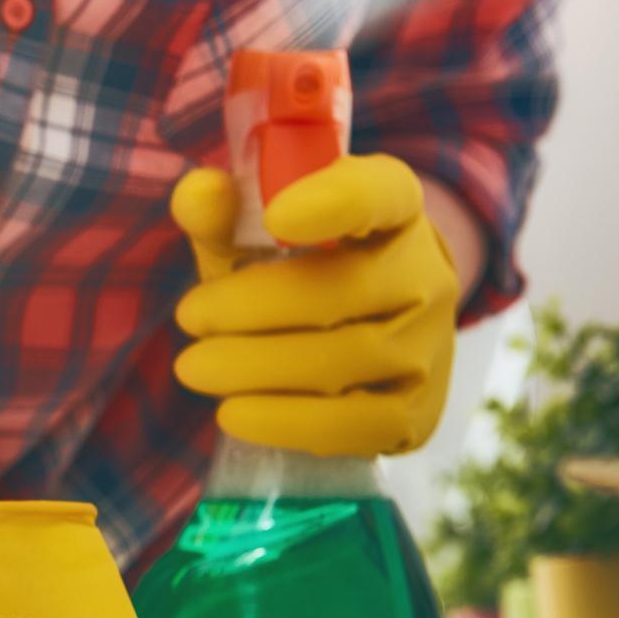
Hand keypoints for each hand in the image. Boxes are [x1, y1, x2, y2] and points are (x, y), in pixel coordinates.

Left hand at [170, 156, 458, 456]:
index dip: (335, 202)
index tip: (275, 216)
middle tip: (188, 318)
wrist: (362, 336)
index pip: (381, 193)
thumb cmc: (297, 272)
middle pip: (344, 291)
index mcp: (395, 209)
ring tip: (195, 368)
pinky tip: (235, 414)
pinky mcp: (419, 411)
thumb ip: (222, 214)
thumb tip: (196, 195)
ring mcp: (430, 346)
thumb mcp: (254, 236)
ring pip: (347, 359)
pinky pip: (359, 424)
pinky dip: (288, 422)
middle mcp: (426, 274)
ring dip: (257, 368)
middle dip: (252, 308)